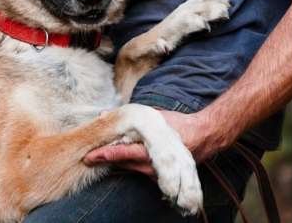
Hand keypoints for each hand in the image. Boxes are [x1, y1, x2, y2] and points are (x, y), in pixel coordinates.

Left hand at [83, 108, 238, 174]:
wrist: (203, 137)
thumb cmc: (178, 125)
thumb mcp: (152, 116)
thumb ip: (129, 116)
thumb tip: (105, 114)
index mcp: (150, 151)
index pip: (122, 154)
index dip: (104, 155)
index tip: (89, 156)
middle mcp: (151, 166)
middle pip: (122, 163)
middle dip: (105, 157)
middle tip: (89, 152)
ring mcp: (155, 174)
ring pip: (128, 168)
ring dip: (116, 160)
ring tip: (100, 151)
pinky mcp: (157, 178)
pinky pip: (137, 170)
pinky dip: (128, 162)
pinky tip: (120, 154)